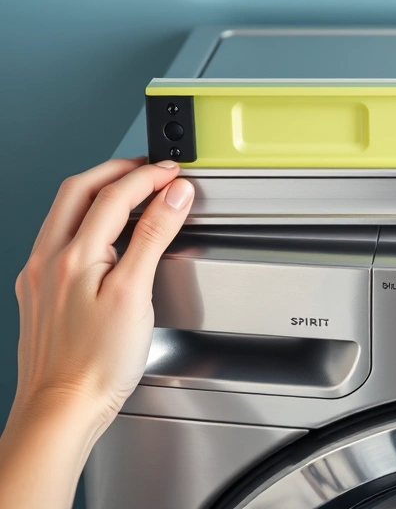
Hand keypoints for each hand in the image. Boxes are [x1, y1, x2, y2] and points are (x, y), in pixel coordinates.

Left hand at [12, 157, 192, 428]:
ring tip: (130, 192)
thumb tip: (172, 196)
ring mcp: (39, 276)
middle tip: (149, 169)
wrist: (62, 408)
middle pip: (78, 191)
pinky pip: (58, 239)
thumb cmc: (96, 363)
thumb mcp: (134, 294)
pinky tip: (103, 235)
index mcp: (71, 255)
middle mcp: (48, 260)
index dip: (148, 176)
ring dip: (98, 191)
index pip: (113, 194)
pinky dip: (86, 220)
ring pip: (64, 213)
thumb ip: (153, 237)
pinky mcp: (40, 294)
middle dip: (115, 171)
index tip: (173, 173)